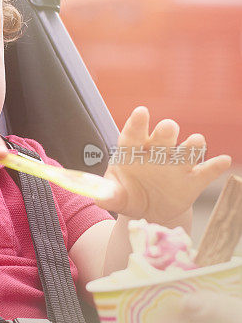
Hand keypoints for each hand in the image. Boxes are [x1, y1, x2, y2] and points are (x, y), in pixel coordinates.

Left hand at [97, 106, 230, 223]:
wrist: (147, 210)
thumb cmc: (127, 193)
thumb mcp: (115, 195)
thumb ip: (108, 194)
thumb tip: (99, 196)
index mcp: (133, 148)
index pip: (134, 131)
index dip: (138, 122)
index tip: (141, 112)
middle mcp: (157, 150)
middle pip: (165, 133)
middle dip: (167, 130)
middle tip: (167, 129)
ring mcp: (177, 164)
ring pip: (189, 148)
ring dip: (193, 144)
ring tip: (194, 143)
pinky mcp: (192, 180)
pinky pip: (206, 171)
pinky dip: (215, 166)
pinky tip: (222, 161)